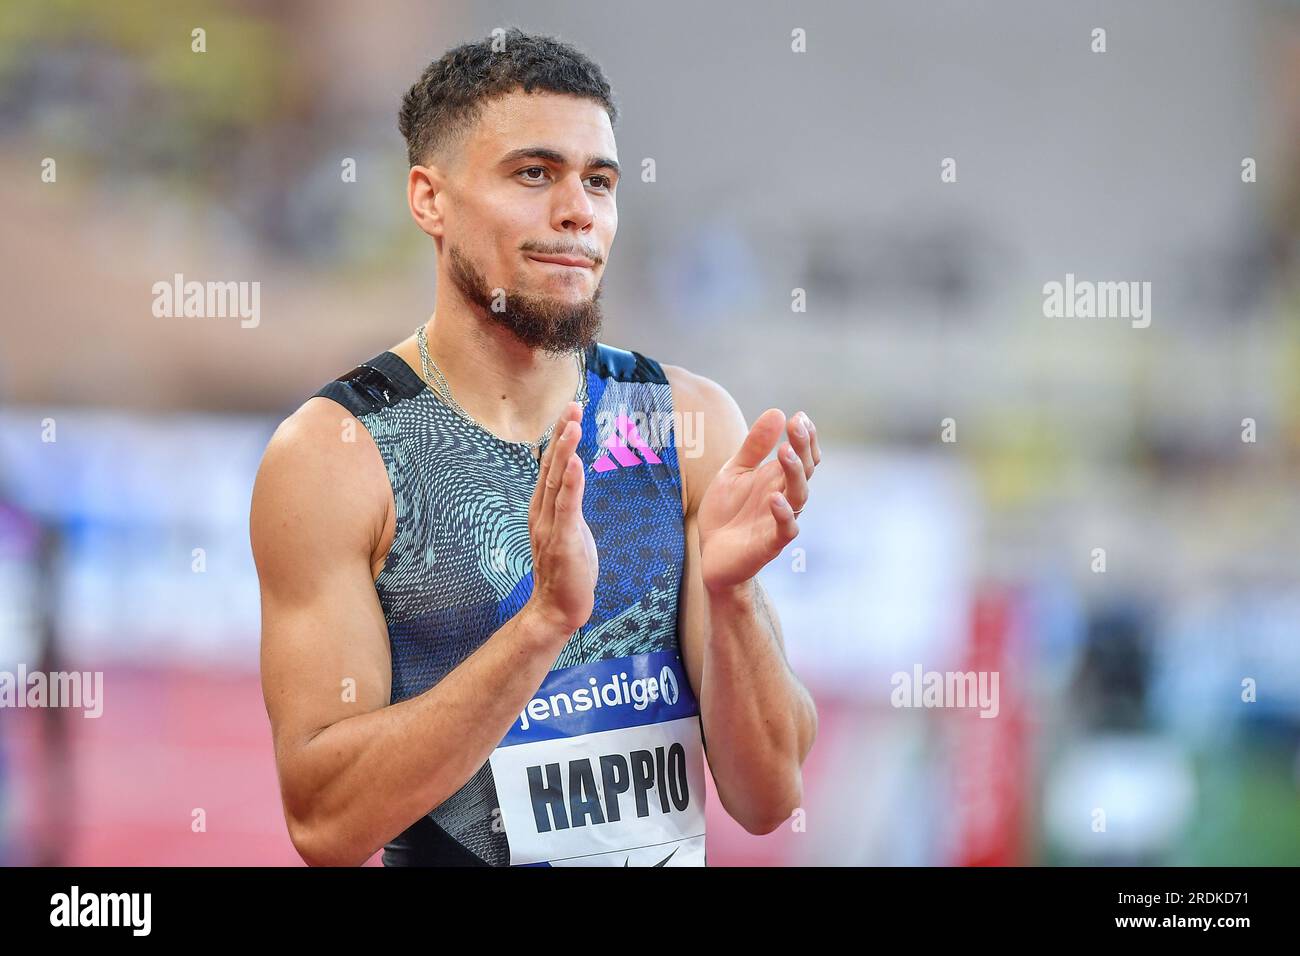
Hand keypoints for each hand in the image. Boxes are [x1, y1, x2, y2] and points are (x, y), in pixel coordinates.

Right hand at [525, 401, 598, 633]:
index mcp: (544, 509)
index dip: (560, 437)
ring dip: (565, 451)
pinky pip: (567, 508)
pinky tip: (575, 464)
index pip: (551, 466)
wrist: (556, 609)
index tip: (569, 412)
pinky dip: (571, 484)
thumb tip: (575, 481)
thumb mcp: (569, 530)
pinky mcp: (563, 540)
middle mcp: (543, 512)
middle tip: (572, 405)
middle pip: (551, 466)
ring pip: (557, 481)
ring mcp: (551, 526)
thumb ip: (569, 505)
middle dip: (562, 434)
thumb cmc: (566, 571)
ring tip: (573, 425)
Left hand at [697, 409, 821, 591]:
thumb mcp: (735, 471)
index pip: (803, 455)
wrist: (711, 553)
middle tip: (796, 425)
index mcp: (778, 479)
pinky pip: (785, 529)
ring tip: (785, 452)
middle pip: (805, 471)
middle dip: (803, 447)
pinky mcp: (769, 543)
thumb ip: (754, 446)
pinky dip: (783, 515)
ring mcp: (779, 520)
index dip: (805, 437)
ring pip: (799, 496)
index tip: (800, 417)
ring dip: (795, 474)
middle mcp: (784, 496)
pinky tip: (775, 498)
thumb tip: (778, 412)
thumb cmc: (727, 511)